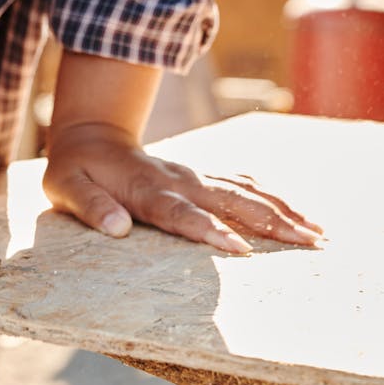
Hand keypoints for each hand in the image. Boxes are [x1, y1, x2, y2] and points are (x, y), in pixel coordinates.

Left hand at [43, 123, 321, 253]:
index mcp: (146, 189)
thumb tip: (117, 228)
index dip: (210, 230)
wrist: (91, 135)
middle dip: (271, 222)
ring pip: (245, 192)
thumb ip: (91, 206)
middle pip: (229, 201)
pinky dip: (271, 199)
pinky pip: (242, 185)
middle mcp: (178, 180)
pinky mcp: (201, 176)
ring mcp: (193, 176)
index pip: (180, 214)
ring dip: (282, 211)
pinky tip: (296, 215)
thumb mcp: (65, 187)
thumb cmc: (75, 169)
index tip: (241, 249)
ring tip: (318, 233)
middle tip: (308, 243)